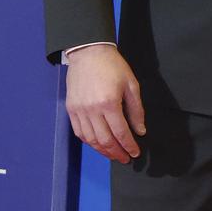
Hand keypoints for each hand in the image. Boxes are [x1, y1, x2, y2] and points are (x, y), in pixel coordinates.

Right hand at [64, 44, 145, 163]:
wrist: (88, 52)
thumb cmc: (112, 66)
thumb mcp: (131, 85)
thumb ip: (136, 110)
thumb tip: (140, 131)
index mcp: (109, 103)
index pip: (121, 132)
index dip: (129, 146)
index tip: (134, 152)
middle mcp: (92, 109)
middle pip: (105, 140)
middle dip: (117, 152)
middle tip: (125, 158)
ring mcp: (80, 110)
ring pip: (91, 139)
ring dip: (103, 151)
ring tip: (113, 154)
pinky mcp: (71, 109)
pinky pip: (79, 132)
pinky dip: (89, 142)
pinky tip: (98, 144)